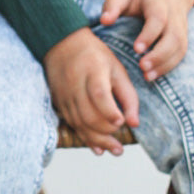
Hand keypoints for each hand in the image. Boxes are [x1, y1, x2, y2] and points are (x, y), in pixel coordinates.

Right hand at [43, 28, 139, 155]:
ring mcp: (64, 93)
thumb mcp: (116, 68)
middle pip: (88, 114)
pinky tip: (98, 148)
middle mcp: (75, 83)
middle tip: (120, 144)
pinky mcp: (59, 101)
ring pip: (79, 123)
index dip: (110, 112)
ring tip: (115, 150)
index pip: (99, 94)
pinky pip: (71, 123)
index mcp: (93, 70)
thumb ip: (128, 95)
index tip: (121, 123)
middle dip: (106, 133)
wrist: (62, 43)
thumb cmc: (94, 56)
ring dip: (97, 140)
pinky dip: (85, 137)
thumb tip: (134, 123)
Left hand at [99, 0, 193, 83]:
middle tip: (142, 67)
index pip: (158, 18)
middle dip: (159, 54)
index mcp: (157, 1)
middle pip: (173, 36)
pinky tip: (154, 75)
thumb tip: (104, 21)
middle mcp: (173, 15)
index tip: (136, 49)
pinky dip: (169, 66)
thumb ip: (113, 5)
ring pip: (179, 48)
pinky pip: (180, 54)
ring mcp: (181, 27)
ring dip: (165, 64)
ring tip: (147, 76)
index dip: (149, 35)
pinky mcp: (183, 38)